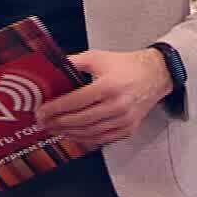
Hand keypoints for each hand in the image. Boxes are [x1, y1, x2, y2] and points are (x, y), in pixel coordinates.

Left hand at [34, 49, 173, 148]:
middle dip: (57, 123)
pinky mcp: (128, 128)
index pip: (75, 102)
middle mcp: (117, 105)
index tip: (41, 112)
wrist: (155, 75)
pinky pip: (102, 139)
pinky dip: (85, 139)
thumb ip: (74, 62)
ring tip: (54, 129)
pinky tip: (73, 134)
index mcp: (108, 86)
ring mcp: (124, 120)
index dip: (55, 109)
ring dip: (69, 133)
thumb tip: (51, 68)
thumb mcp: (98, 57)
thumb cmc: (126, 65)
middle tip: (43, 123)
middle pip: (80, 120)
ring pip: (90, 133)